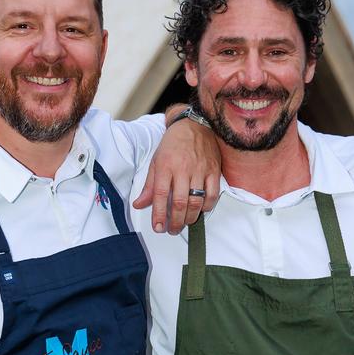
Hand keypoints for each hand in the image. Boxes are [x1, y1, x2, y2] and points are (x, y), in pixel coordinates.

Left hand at [132, 119, 219, 233]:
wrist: (194, 124)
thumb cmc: (173, 145)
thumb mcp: (156, 162)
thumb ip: (150, 186)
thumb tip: (139, 205)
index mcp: (166, 166)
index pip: (161, 195)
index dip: (159, 214)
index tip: (158, 227)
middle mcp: (183, 169)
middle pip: (180, 202)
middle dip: (176, 221)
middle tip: (172, 230)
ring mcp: (200, 170)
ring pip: (196, 201)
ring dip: (190, 217)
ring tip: (185, 223)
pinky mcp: (214, 170)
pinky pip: (212, 194)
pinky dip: (207, 206)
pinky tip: (200, 210)